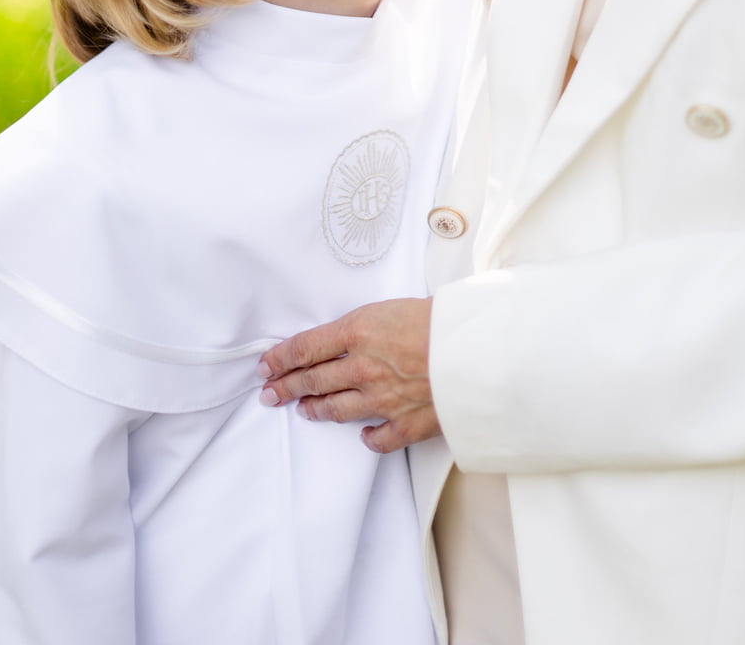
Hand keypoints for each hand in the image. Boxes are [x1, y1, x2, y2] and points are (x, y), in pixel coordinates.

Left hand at [256, 298, 439, 453]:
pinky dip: (368, 437)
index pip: (305, 348)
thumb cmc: (443, 318)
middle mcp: (362, 368)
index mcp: (358, 332)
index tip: (265, 366)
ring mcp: (381, 400)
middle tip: (269, 393)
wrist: (478, 348)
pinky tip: (363, 436)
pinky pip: (377, 438)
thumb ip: (365, 326)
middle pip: (313, 380)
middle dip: (286, 387)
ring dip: (317, 409)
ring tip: (305, 409)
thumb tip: (349, 336)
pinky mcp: (405, 424)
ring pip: (336, 409)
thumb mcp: (392, 306)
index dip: (280, 359)